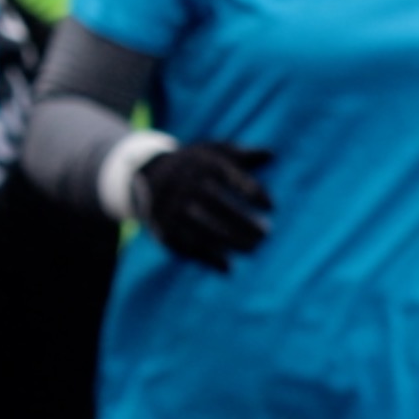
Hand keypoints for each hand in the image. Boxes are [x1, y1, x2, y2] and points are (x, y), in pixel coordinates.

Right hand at [133, 142, 274, 270]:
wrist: (147, 176)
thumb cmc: (193, 165)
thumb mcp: (213, 152)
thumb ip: (243, 154)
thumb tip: (271, 155)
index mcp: (202, 165)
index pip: (232, 178)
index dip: (253, 193)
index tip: (271, 207)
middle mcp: (185, 185)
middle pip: (217, 205)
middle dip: (243, 222)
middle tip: (266, 234)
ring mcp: (172, 208)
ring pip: (202, 228)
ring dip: (230, 241)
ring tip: (252, 248)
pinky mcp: (164, 229)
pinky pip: (187, 246)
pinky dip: (207, 258)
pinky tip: (228, 267)